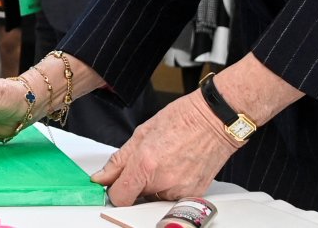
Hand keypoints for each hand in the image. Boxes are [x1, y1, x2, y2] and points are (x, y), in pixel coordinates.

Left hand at [91, 89, 239, 205]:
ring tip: (165, 161)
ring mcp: (179, 191)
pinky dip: (170, 186)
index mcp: (146, 164)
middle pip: (137, 197)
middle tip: (147, 161)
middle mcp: (163, 182)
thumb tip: (102, 176)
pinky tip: (177, 166)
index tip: (115, 183)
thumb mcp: (142, 133)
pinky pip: (172, 197)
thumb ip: (119, 160)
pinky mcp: (193, 195)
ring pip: (154, 197)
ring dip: (154, 185)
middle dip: (136, 183)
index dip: (114, 190)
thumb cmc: (183, 119)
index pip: (119, 197)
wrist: (215, 120)